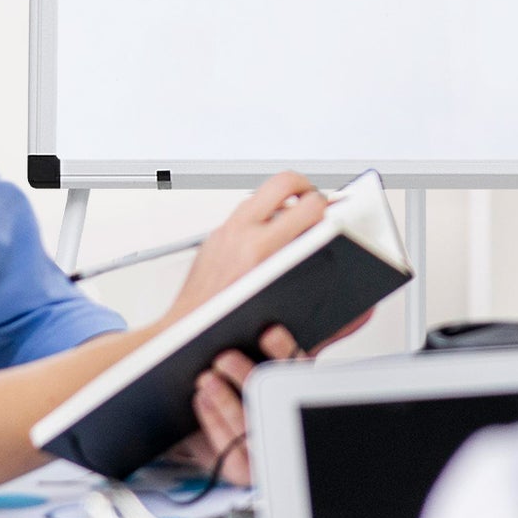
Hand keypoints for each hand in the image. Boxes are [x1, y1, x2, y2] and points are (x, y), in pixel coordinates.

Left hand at [161, 173, 328, 327]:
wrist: (183, 336)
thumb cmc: (227, 328)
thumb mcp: (282, 304)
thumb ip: (309, 273)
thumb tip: (333, 259)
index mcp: (261, 250)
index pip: (310, 205)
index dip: (330, 207)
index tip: (333, 214)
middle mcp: (240, 234)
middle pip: (285, 182)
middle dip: (307, 188)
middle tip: (315, 202)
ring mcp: (224, 232)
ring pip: (262, 194)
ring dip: (281, 203)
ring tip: (293, 220)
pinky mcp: (212, 237)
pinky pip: (243, 213)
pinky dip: (259, 219)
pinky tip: (266, 239)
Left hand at [186, 310, 375, 487]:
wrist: (229, 432)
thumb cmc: (258, 390)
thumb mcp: (283, 359)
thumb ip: (308, 337)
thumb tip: (364, 312)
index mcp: (305, 391)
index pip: (302, 371)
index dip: (285, 351)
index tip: (267, 331)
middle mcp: (291, 424)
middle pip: (275, 402)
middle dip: (248, 377)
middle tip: (224, 356)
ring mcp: (268, 451)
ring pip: (250, 429)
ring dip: (225, 401)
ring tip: (206, 377)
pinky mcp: (244, 471)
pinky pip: (228, 452)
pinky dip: (213, 422)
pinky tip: (202, 399)